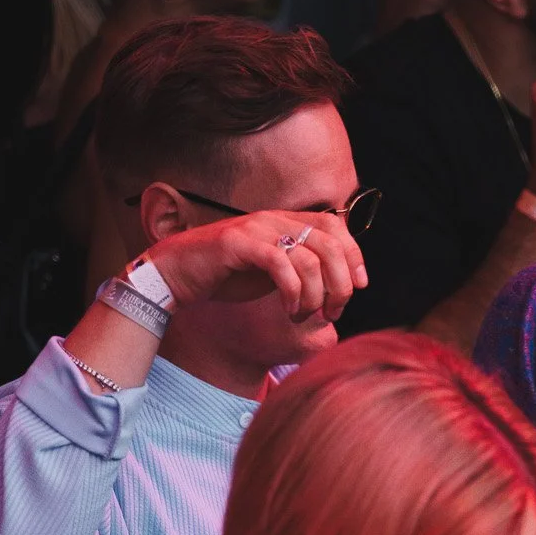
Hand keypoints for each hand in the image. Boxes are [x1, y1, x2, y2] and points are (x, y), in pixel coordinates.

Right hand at [147, 210, 367, 326]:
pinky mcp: (237, 244)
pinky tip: (289, 311)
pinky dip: (293, 292)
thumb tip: (335, 289)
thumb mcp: (272, 274)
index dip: (354, 254)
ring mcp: (255, 229)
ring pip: (309, 257)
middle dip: (340, 283)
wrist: (177, 275)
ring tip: (303, 315)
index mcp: (284, 222)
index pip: (334, 226)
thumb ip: (300, 271)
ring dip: (315, 295)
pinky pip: (280, 263)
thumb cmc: (225, 277)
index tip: (358, 286)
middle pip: (329, 243)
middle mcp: (273, 219)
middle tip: (333, 311)